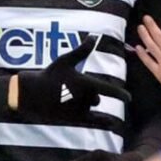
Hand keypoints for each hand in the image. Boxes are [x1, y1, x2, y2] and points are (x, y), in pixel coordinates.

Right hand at [14, 36, 128, 122]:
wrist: (30, 94)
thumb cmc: (49, 75)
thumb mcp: (66, 61)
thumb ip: (82, 50)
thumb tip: (94, 37)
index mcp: (86, 84)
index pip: (109, 90)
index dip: (121, 95)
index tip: (129, 98)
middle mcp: (85, 99)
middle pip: (96, 98)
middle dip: (90, 94)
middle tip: (71, 88)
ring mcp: (79, 110)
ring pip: (91, 106)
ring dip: (87, 103)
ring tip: (69, 97)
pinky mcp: (72, 119)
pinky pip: (92, 121)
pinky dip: (102, 121)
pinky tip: (109, 122)